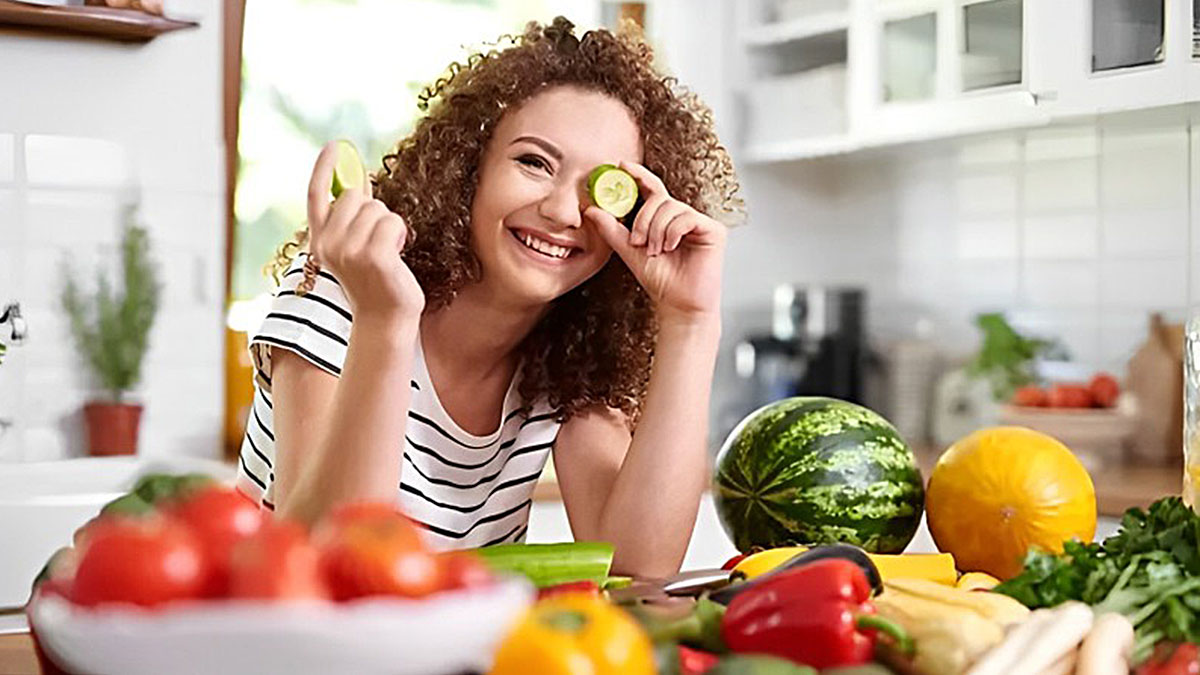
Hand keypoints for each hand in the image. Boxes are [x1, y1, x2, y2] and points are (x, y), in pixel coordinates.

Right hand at [306, 141, 424, 321]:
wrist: (385, 318)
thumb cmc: (375, 281)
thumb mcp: (356, 247)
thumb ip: (353, 218)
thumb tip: (360, 182)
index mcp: (320, 242)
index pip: (316, 196)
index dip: (323, 168)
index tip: (334, 146)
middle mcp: (329, 245)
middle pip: (355, 196)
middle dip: (373, 210)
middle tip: (378, 240)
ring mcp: (349, 251)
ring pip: (377, 208)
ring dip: (389, 225)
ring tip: (387, 252)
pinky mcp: (373, 256)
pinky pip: (393, 222)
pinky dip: (401, 234)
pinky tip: (397, 255)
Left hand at [584, 161, 726, 321]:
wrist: (678, 304)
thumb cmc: (660, 280)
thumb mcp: (629, 251)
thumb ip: (612, 230)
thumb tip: (592, 209)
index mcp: (664, 219)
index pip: (652, 189)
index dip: (639, 175)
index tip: (622, 166)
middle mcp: (682, 217)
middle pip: (659, 199)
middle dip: (643, 220)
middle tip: (638, 242)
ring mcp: (698, 222)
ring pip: (670, 208)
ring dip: (656, 231)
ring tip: (655, 251)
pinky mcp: (713, 230)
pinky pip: (687, 218)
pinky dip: (673, 232)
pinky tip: (670, 247)